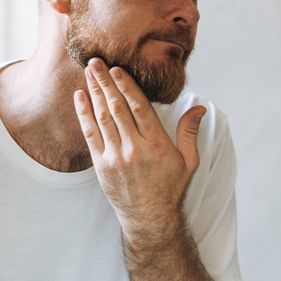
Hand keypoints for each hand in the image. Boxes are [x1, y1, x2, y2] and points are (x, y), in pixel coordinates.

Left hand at [74, 57, 205, 243]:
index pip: (139, 108)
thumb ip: (190, 133)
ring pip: (102, 117)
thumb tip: (200, 108)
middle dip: (105, 82)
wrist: (149, 218)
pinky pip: (91, 134)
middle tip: (96, 61)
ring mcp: (116, 157)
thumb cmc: (171, 188)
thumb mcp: (189, 161)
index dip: (126, 86)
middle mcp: (135, 149)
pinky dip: (84, 114)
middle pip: (117, 108)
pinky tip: (80, 97)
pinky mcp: (102, 165)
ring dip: (94, 92)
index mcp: (157, 145)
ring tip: (88, 72)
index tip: (117, 69)